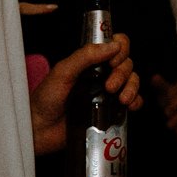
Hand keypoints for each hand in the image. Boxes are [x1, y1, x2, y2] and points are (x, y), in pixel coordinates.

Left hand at [30, 36, 137, 155]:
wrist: (39, 131)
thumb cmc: (44, 100)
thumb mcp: (62, 72)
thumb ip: (85, 56)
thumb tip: (114, 45)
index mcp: (90, 62)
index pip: (115, 45)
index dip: (121, 49)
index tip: (113, 61)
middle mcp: (101, 74)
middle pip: (127, 63)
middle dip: (123, 73)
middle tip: (109, 86)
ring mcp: (107, 93)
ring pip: (132, 81)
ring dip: (132, 87)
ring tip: (122, 99)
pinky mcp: (110, 110)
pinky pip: (133, 101)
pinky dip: (136, 101)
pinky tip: (130, 106)